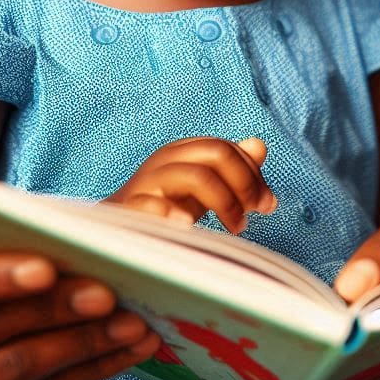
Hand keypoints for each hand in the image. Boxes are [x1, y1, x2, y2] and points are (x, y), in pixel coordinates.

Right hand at [106, 136, 276, 229]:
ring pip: (196, 176)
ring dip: (225, 202)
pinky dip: (176, 215)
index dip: (253, 174)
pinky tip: (192, 228)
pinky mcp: (131, 210)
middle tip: (254, 214)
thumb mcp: (200, 185)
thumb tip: (259, 146)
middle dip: (244, 183)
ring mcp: (148, 182)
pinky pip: (154, 206)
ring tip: (236, 227)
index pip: (227, 149)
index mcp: (183, 151)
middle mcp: (166, 160)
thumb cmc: (164, 206)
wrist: (112, 233)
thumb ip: (230, 168)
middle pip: (216, 154)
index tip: (267, 204)